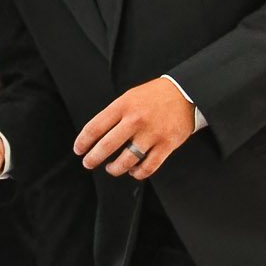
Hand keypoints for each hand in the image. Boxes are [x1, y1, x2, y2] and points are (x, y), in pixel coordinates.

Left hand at [74, 78, 195, 179]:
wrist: (187, 92)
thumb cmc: (155, 95)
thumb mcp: (130, 96)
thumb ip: (114, 114)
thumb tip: (96, 135)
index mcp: (123, 106)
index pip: (95, 127)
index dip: (83, 142)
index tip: (78, 150)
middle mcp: (136, 120)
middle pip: (107, 146)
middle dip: (93, 159)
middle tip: (88, 163)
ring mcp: (152, 134)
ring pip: (126, 161)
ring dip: (115, 169)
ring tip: (111, 168)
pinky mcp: (167, 145)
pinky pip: (148, 167)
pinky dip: (138, 173)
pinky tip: (133, 170)